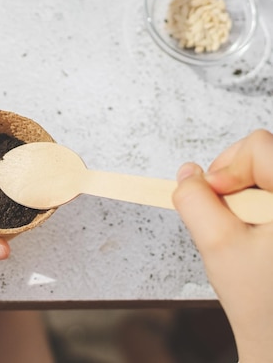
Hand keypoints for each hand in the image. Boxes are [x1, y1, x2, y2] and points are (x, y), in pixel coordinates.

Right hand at [173, 129, 272, 362]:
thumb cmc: (265, 306)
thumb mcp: (217, 246)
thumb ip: (194, 201)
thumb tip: (187, 174)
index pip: (259, 147)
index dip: (227, 166)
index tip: (216, 196)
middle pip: (266, 156)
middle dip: (236, 181)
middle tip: (228, 217)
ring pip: (269, 175)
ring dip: (248, 196)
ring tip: (248, 235)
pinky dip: (261, 207)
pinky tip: (260, 238)